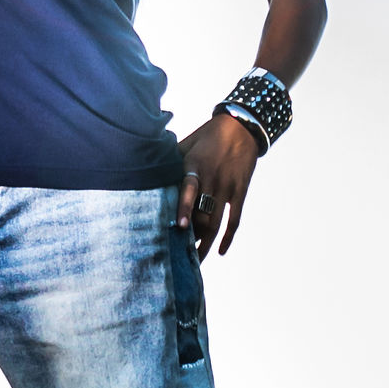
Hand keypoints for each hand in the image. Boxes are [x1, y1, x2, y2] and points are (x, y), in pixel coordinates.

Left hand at [174, 114, 262, 258]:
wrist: (242, 127)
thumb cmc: (207, 136)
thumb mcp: (187, 144)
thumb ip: (171, 162)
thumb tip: (146, 175)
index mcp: (196, 165)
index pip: (190, 189)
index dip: (185, 208)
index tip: (180, 227)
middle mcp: (213, 178)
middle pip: (203, 214)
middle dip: (192, 236)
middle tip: (177, 254)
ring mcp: (228, 187)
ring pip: (217, 223)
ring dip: (206, 243)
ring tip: (195, 260)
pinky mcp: (240, 192)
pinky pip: (235, 220)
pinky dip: (228, 237)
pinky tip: (220, 251)